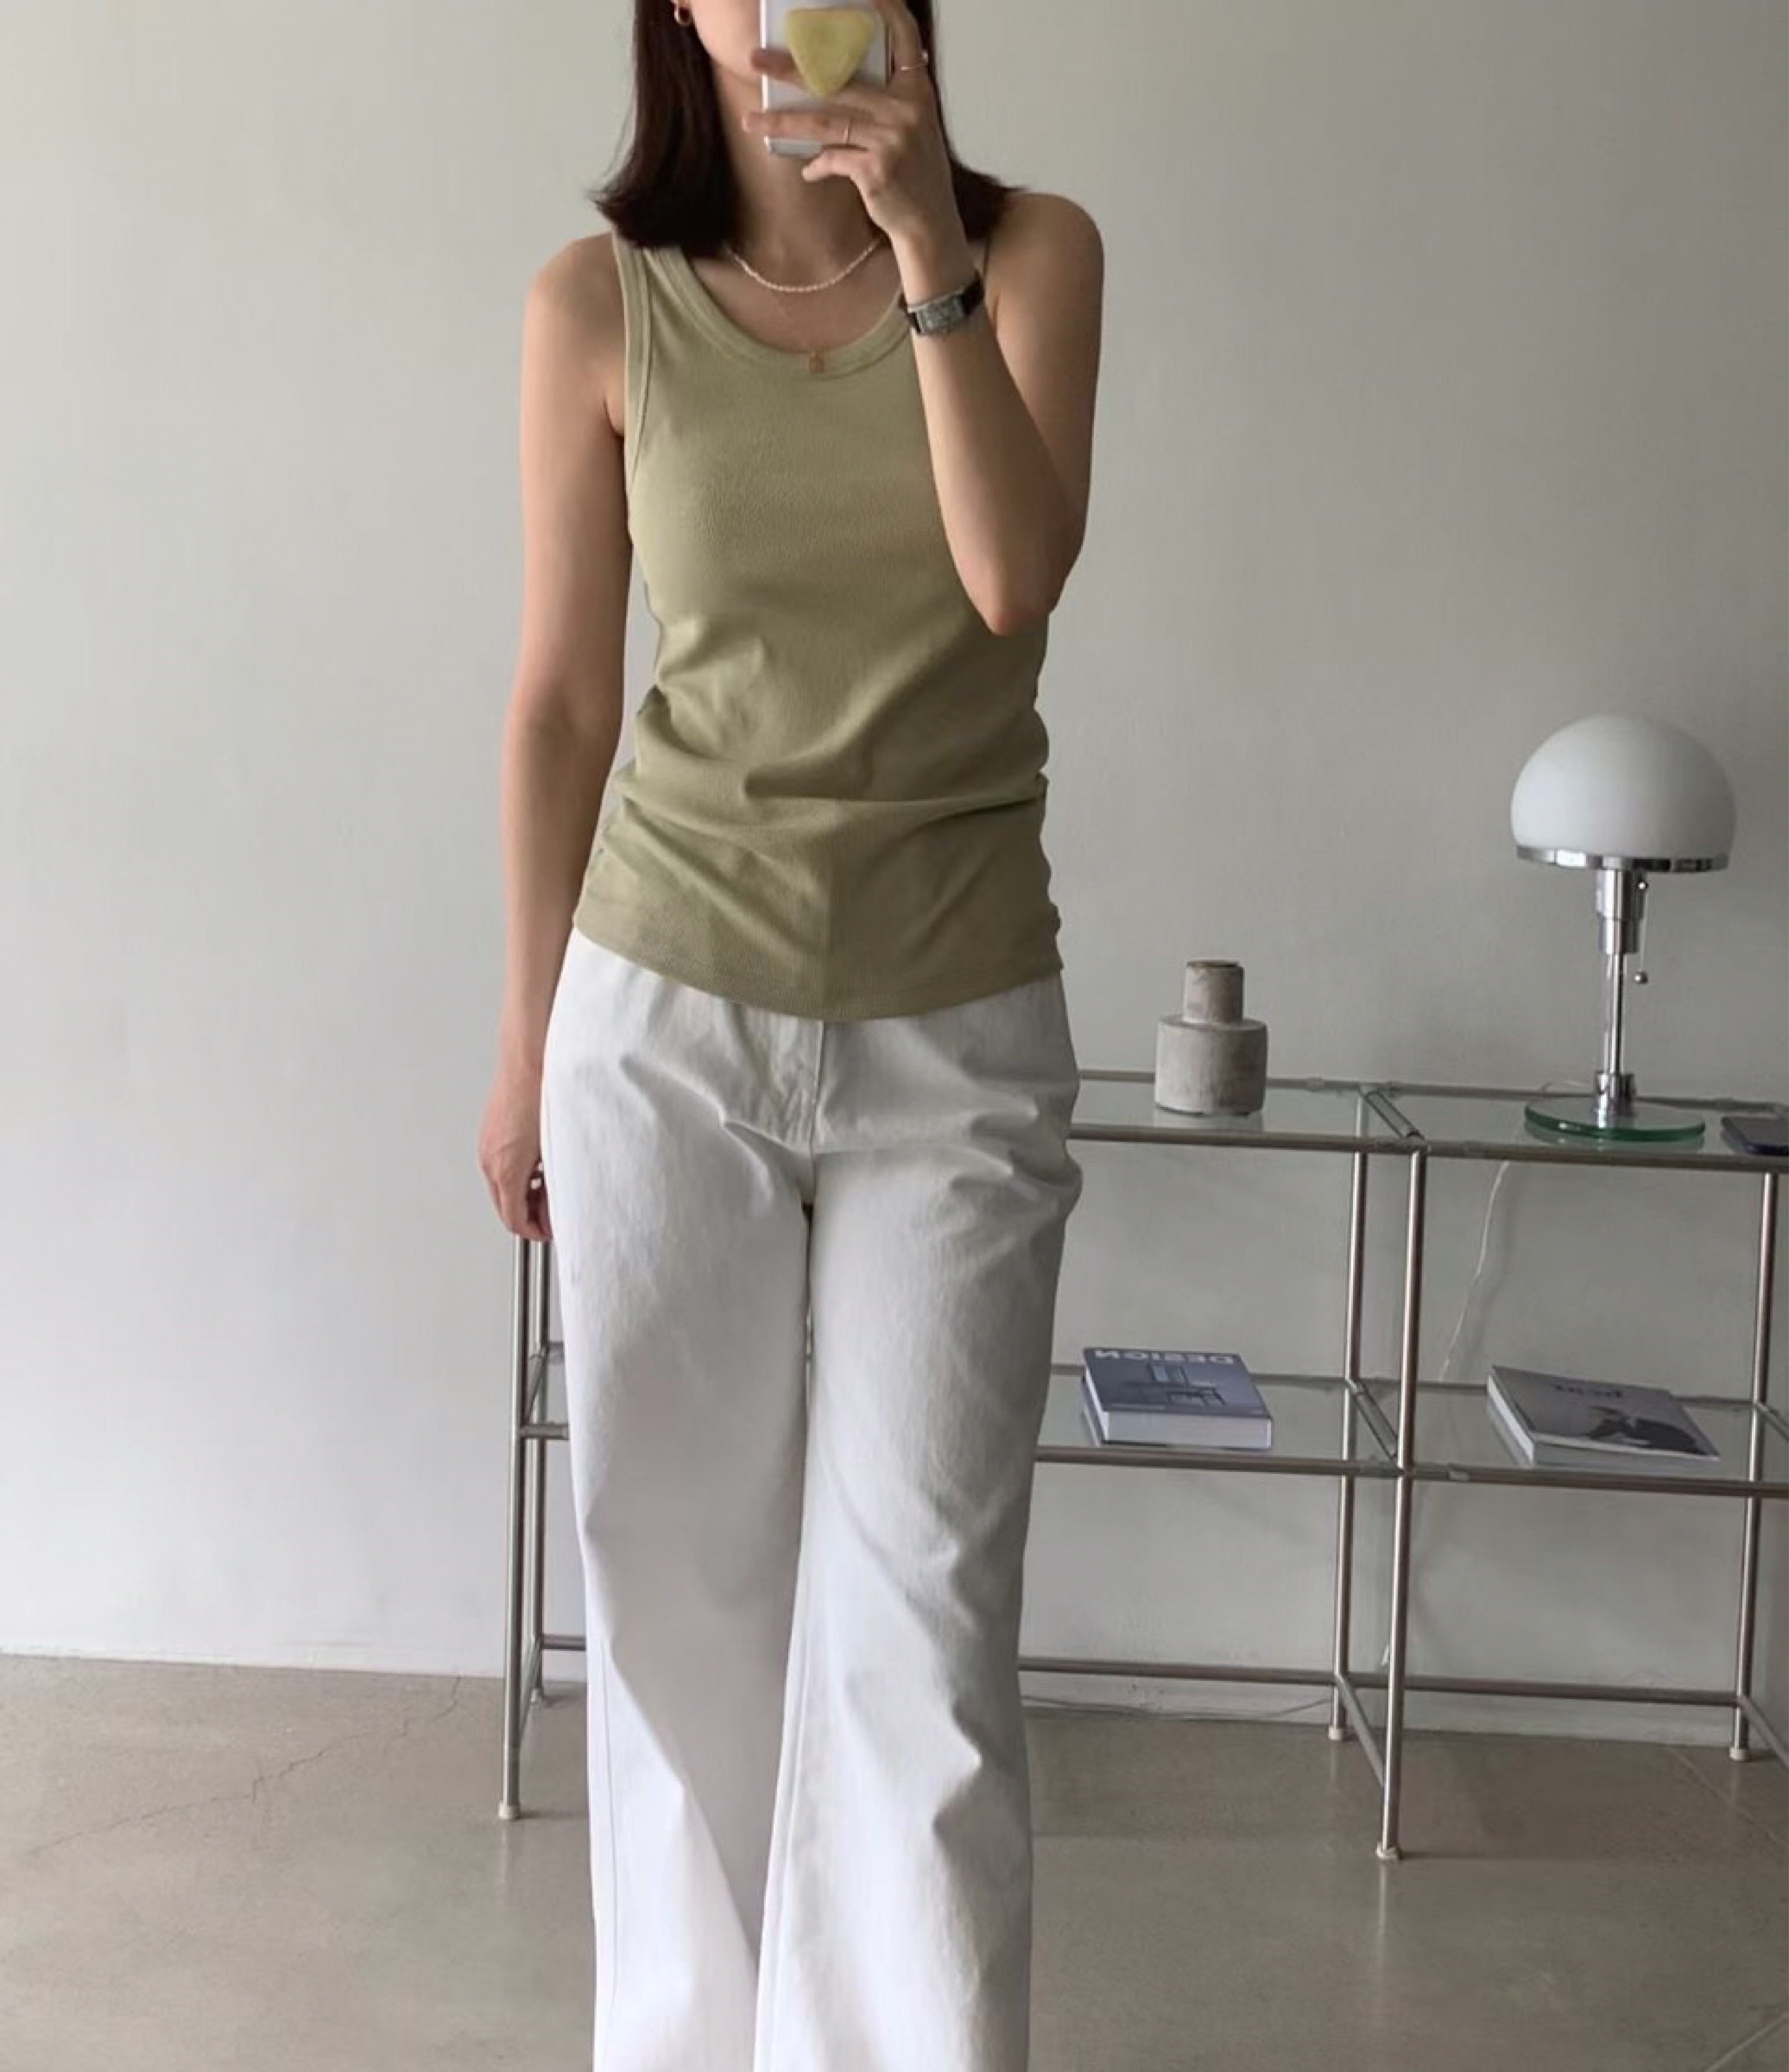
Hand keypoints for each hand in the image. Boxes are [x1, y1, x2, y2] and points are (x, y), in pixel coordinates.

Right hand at [478, 1059, 552, 1242]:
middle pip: (506, 1206)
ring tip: (554, 1183)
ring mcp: (488, 1145)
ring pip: (504, 1185)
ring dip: (528, 1192)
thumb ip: (556, 1185)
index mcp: (504, 1170)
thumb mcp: (556, 1150)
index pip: (514, 1220)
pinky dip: (521, 1172)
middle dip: (532, 1214)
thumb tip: (558, 1205)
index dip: (537, 1231)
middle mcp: (490, 1159)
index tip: (553, 1230)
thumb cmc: (543, 1095)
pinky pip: (502, 1164)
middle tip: (556, 1210)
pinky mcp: (491, 1132)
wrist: (529, 1059)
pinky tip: (544, 1161)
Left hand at [744, 0, 964, 258]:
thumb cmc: (914, 175)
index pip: (905, 37)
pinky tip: (809, 171)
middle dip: (791, 69)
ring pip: (824, 122)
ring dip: (782, 121)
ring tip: (750, 120)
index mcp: (917, 92)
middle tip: (755, 59)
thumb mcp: (911, 129)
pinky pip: (832, 159)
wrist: (929, 224)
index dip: (888, 9)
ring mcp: (891, 139)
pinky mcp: (875, 169)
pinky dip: (817, 166)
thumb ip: (885, 103)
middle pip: (839, 79)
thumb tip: (832, 87)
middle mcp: (906, 109)